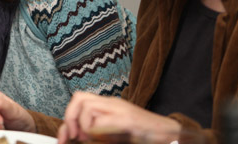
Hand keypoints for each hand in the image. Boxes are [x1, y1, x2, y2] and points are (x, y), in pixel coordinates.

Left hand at [58, 92, 180, 143]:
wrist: (171, 135)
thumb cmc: (144, 136)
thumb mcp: (114, 134)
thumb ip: (97, 132)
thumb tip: (77, 137)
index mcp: (108, 106)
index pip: (79, 100)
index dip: (68, 118)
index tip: (66, 137)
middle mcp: (113, 104)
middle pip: (79, 98)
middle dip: (71, 118)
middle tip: (76, 137)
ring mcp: (121, 110)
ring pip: (88, 107)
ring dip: (84, 126)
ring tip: (92, 138)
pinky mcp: (129, 120)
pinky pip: (103, 120)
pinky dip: (97, 131)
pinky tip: (104, 139)